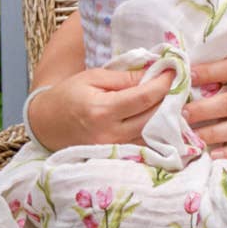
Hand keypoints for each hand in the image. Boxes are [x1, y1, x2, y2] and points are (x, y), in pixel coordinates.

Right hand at [28, 66, 174, 150]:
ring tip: (177, 100)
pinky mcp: (118, 156)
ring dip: (168, 118)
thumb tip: (154, 73)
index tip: (174, 71)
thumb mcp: (94, 78)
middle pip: (154, 118)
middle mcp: (111, 133)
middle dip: (171, 100)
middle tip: (180, 84)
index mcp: (102, 110)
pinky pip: (146, 144)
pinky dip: (158, 131)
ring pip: (154, 135)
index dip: (163, 84)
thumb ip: (125, 78)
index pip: (144, 98)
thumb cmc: (69, 95)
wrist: (46, 124)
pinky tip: (166, 119)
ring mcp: (115, 148)